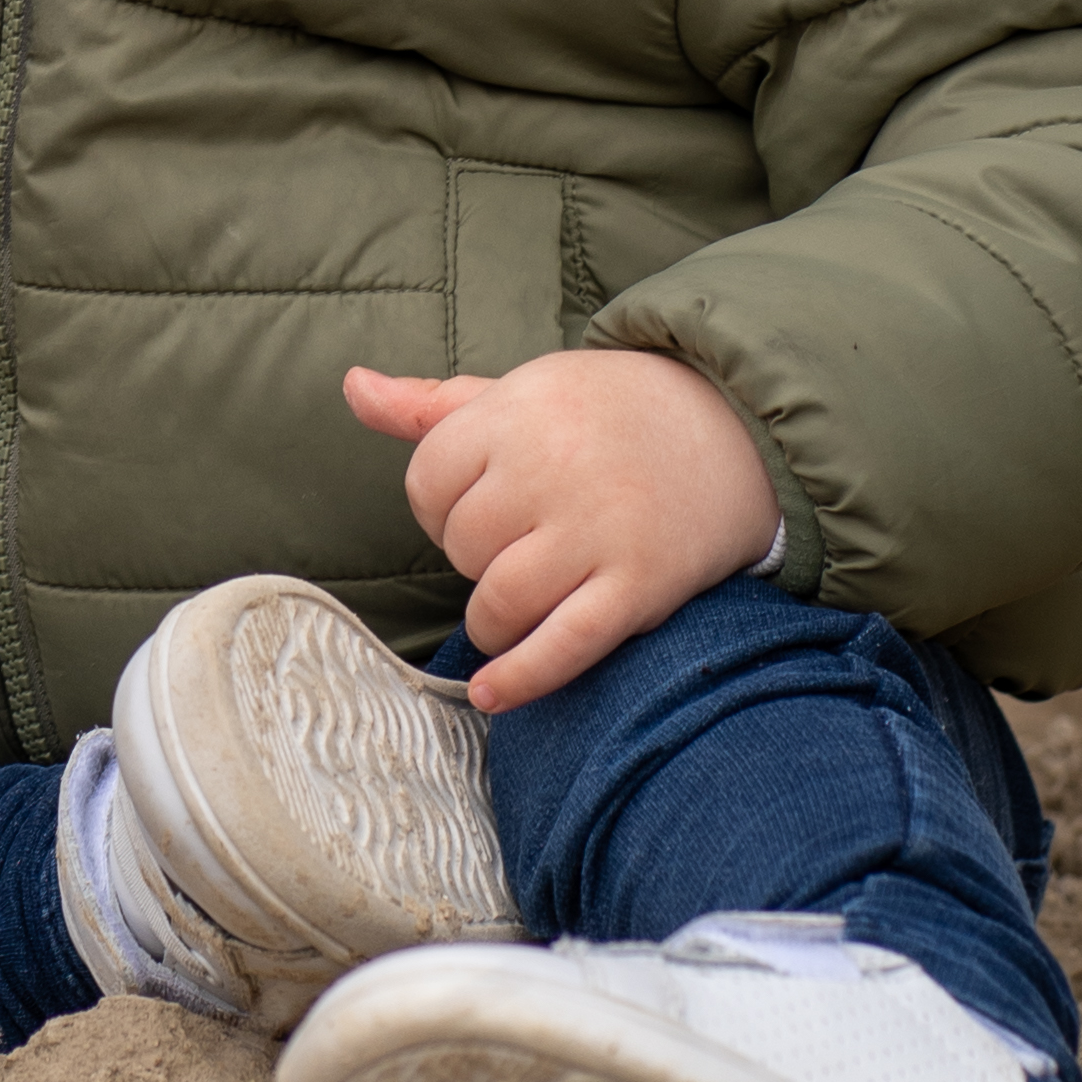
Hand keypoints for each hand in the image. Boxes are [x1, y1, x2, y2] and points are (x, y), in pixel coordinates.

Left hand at [343, 349, 780, 710]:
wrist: (729, 431)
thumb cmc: (605, 414)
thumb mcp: (520, 391)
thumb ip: (430, 404)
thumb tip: (352, 387)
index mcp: (516, 412)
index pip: (427, 481)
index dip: (436, 507)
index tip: (469, 510)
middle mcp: (552, 468)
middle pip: (462, 545)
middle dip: (472, 558)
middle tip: (510, 549)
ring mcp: (597, 532)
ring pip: (500, 600)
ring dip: (491, 621)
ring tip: (508, 610)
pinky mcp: (638, 588)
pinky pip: (564, 647)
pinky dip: (520, 679)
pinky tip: (491, 693)